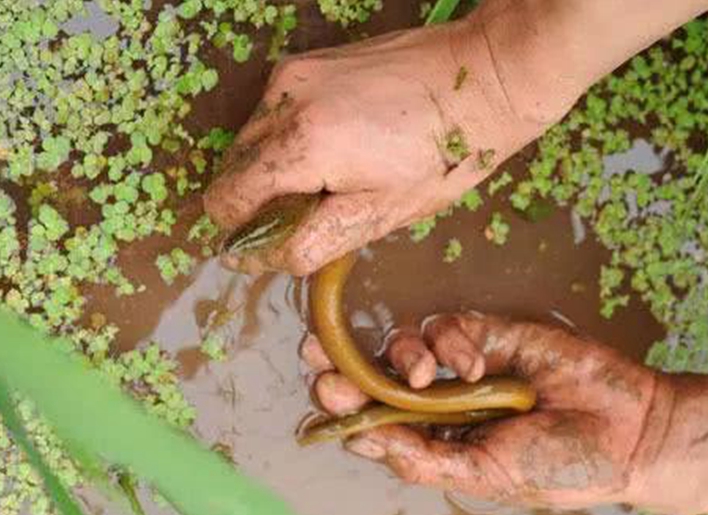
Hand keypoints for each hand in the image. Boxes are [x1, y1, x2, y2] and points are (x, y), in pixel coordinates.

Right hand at [204, 16, 562, 275]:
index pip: (226, 200)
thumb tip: (257, 259)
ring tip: (336, 175)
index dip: (245, 231)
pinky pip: (273, 112)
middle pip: (232, 169)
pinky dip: (290, 138)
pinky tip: (339, 145)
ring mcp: (292, 74)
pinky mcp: (306, 61)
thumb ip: (310, 241)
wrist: (482, 79)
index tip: (283, 238)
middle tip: (320, 209)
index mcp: (301, 145)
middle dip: (262, 199)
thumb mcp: (379, 215)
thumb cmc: (443, 155)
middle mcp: (283, 100)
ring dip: (275, 168)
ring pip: (250, 140)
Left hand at [300, 313, 670, 507]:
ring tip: (424, 377)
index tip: (321, 394)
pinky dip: (453, 341)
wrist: (626, 431)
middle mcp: (443, 402)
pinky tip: (477, 365)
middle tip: (316, 356)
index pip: (374, 420)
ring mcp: (466, 364)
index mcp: (437, 442)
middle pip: (375, 374)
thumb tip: (363, 440)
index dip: (343, 405)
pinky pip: (449, 326)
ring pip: (404, 344)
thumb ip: (426, 458)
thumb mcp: (486, 475)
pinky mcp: (492, 332)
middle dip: (343, 364)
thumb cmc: (559, 466)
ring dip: (401, 355)